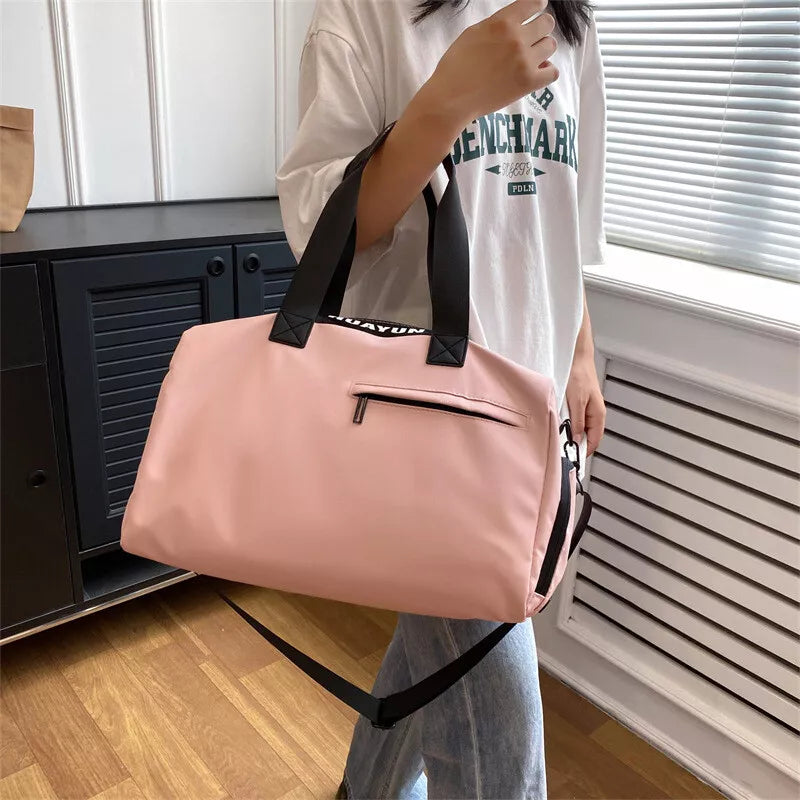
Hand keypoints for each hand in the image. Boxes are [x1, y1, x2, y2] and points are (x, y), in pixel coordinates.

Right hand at [424, 0, 558, 125]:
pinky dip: (547, 71)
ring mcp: (525, 61)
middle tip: (532, 37)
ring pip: (550, 46)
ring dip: (542, 50)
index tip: (539, 8)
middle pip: (547, 24)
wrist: (452, 99)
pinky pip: (552, 72)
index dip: (538, 5)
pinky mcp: (528, 83)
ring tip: (530, 58)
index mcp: (502, 22)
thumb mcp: (473, 33)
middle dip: (541, 28)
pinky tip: (537, 72)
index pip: (533, 4)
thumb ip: (497, 25)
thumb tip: (514, 23)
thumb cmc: (455, 67)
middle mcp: (517, 38)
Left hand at [566, 349, 605, 455]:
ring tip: (558, 437)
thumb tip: (576, 439)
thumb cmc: (578, 375)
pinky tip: (558, 423)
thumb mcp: (576, 401)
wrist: (576, 357)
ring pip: (579, 428)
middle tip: (561, 449)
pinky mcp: (579, 403)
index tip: (571, 459)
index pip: (593, 441)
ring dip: (570, 433)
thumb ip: (576, 421)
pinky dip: (567, 423)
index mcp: (598, 415)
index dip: (583, 452)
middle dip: (575, 444)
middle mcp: (594, 413)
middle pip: (586, 436)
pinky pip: (575, 419)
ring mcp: (587, 408)